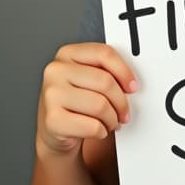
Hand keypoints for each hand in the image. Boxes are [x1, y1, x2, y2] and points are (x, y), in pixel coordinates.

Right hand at [36, 42, 137, 157]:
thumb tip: (131, 83)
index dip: (124, 71)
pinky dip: (102, 131)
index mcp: (67, 53)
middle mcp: (56, 70)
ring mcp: (51, 94)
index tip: (133, 86)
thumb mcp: (88, 79)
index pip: (104, 54)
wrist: (54, 128)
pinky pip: (93, 126)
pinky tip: (98, 130)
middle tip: (124, 113)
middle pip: (105, 82)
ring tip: (111, 122)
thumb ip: (106, 72)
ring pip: (100, 106)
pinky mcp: (52, 119)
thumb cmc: (76, 101)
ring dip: (112, 119)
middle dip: (121, 102)